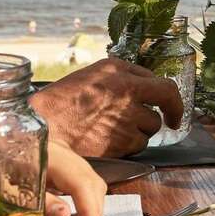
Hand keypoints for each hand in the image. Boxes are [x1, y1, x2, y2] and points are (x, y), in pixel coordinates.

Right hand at [31, 57, 184, 156]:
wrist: (41, 127)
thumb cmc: (60, 103)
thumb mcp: (91, 77)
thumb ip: (121, 79)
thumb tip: (148, 89)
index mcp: (117, 68)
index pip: (161, 82)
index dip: (171, 99)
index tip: (173, 110)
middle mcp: (126, 87)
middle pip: (163, 103)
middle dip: (164, 115)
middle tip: (164, 122)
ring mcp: (127, 114)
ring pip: (150, 128)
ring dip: (139, 132)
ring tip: (112, 131)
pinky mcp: (123, 139)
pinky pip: (138, 145)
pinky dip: (128, 147)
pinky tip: (108, 142)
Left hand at [43, 140, 105, 215]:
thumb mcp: (9, 188)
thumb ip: (40, 201)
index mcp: (50, 156)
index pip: (81, 185)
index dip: (89, 213)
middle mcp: (64, 153)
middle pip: (92, 185)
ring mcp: (64, 156)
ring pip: (90, 186)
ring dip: (87, 214)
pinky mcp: (61, 163)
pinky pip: (80, 185)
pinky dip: (79, 206)